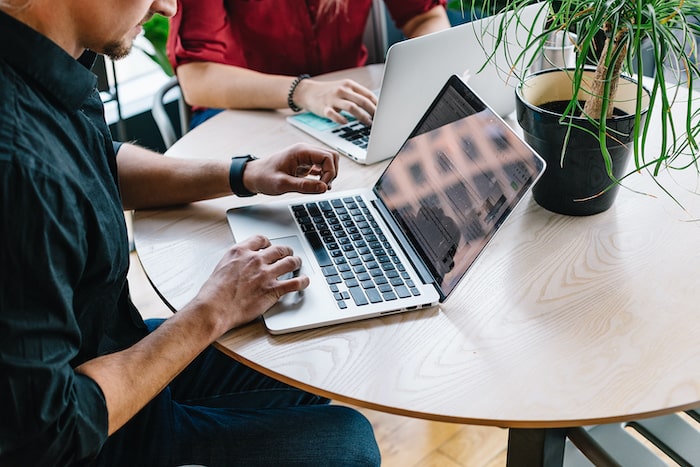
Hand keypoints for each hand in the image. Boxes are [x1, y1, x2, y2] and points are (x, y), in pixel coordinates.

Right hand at [192, 235, 308, 330]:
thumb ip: (235, 262)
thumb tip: (240, 265)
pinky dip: (303, 281)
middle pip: (278, 249)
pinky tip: (305, 281)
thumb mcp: (222, 267)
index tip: (269, 246)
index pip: (260, 239)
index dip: (268, 242)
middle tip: (288, 253)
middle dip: (285, 251)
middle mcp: (255, 260)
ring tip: (298, 264)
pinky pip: (295, 283)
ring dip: (296, 262)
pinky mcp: (273, 290)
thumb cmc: (214, 292)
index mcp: (241, 252)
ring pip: (290, 262)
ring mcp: (266, 274)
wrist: (215, 307)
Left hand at [243, 143, 339, 194]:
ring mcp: (305, 157)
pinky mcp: (304, 164)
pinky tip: (318, 186)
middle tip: (324, 187)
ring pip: (328, 161)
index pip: (327, 157)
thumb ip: (304, 186)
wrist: (252, 176)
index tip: (323, 187)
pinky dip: (323, 176)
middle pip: (331, 156)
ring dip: (329, 174)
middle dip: (332, 172)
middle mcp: (305, 151)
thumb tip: (323, 188)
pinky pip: (320, 167)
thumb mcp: (282, 184)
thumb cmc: (264, 177)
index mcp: (301, 151)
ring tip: (321, 187)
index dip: (330, 173)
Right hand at [293, 78, 377, 125]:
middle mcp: (342, 90)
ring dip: (362, 117)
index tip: (384, 113)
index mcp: (349, 85)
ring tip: (368, 123)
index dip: (377, 104)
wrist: (307, 91)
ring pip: (351, 108)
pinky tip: (347, 123)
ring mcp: (333, 99)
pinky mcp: (324, 108)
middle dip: (373, 112)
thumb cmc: (330, 92)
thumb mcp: (344, 88)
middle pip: (362, 101)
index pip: (368, 94)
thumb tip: (375, 106)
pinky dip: (341, 120)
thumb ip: (357, 95)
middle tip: (379, 121)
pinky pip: (334, 115)